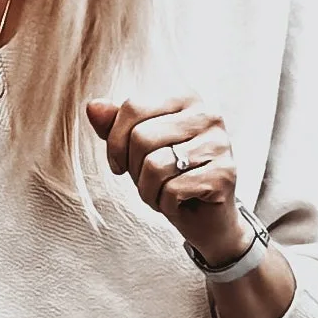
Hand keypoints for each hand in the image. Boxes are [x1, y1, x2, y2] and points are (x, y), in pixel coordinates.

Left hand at [90, 94, 247, 259]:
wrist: (205, 218)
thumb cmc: (170, 178)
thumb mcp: (136, 150)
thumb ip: (115, 126)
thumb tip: (93, 107)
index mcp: (185, 98)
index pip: (133, 107)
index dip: (115, 142)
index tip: (118, 164)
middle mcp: (208, 114)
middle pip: (142, 137)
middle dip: (134, 170)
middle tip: (149, 182)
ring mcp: (220, 144)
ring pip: (155, 165)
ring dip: (148, 190)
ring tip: (163, 193)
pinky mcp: (225, 174)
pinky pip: (173, 189)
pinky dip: (165, 204)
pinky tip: (179, 203)